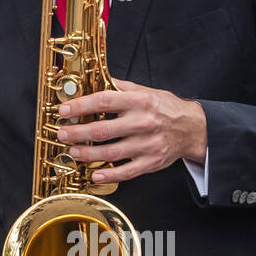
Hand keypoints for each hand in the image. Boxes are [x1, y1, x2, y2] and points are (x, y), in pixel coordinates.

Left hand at [55, 78, 206, 184]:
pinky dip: (108, 175)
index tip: (64, 110)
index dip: (80, 106)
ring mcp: (147, 145)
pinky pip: (126, 172)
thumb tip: (92, 80)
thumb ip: (119, 87)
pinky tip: (94, 174)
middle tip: (62, 134)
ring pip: (110, 153)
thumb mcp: (144, 91)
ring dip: (87, 154)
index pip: (104, 101)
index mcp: (139, 101)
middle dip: (77, 133)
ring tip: (73, 151)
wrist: (193, 128)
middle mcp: (143, 123)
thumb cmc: (164, 108)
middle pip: (102, 130)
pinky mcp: (151, 162)